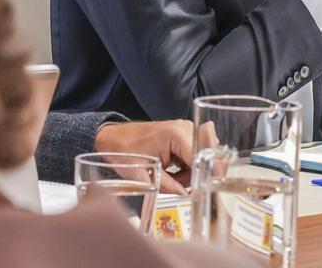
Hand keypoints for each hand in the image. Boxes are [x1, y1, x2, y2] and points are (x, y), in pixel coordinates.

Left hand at [94, 119, 217, 193]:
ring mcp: (186, 130)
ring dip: (191, 173)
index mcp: (176, 134)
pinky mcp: (184, 135)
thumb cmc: (124, 151)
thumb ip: (168, 186)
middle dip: (196, 175)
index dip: (207, 175)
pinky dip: (187, 168)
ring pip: (202, 157)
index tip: (207, 190)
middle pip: (205, 157)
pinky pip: (195, 155)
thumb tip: (185, 194)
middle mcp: (185, 128)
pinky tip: (172, 173)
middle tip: (179, 186)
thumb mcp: (144, 175)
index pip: (202, 157)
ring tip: (170, 179)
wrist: (114, 139)